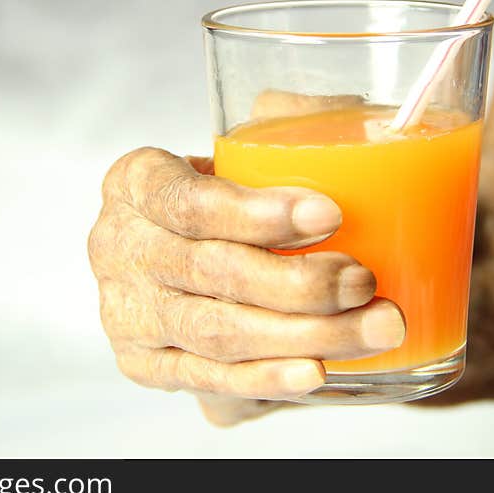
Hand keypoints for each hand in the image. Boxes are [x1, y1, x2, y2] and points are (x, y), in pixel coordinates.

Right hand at [87, 147, 404, 424]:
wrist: (195, 254)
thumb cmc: (228, 194)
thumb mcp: (245, 145)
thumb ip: (284, 121)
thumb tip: (342, 113)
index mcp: (134, 182)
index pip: (187, 201)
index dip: (255, 213)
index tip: (331, 214)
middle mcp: (118, 248)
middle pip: (208, 273)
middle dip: (297, 283)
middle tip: (364, 280)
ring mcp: (128, 313)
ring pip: (216, 332)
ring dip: (303, 334)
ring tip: (375, 327)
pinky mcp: (147, 365)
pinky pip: (211, 379)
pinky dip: (268, 378)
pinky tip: (317, 371)